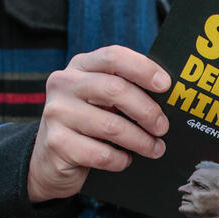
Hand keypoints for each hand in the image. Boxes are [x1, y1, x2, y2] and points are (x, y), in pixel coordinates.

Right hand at [27, 45, 170, 202]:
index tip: (166, 85)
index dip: (143, 69)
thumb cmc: (88, 124)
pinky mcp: (57, 143)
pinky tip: (125, 160)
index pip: (114, 57)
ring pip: (112, 126)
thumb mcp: (102, 100)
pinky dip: (121, 160)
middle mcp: (64, 84)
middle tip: (163, 127)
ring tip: (155, 148)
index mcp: (81, 66)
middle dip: (147, 111)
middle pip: (116, 90)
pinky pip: (101, 154)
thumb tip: (169, 97)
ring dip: (141, 141)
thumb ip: (126, 90)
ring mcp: (57, 113)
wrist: (49, 159)